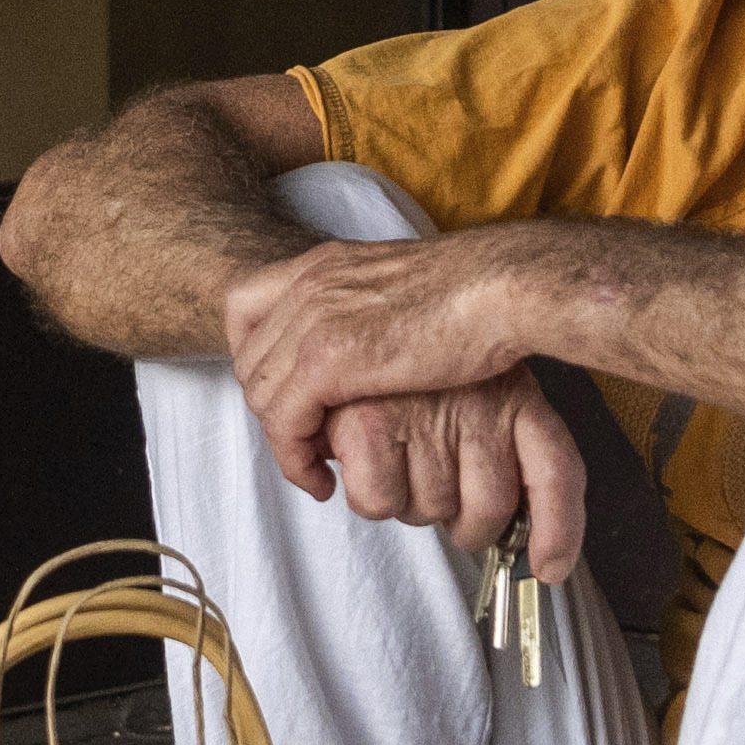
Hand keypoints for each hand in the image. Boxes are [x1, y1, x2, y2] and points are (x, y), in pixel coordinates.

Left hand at [216, 233, 584, 584]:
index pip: (242, 305)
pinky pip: (284, 423)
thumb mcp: (402, 289)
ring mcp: (314, 321)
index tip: (289, 395)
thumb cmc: (478, 292)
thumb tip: (367, 348)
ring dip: (285, 441)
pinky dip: (296, 460)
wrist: (501, 286)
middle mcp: (308, 286)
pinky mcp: (328, 360)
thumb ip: (369, 310)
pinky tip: (323, 480)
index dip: (253, 356)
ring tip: (318, 468)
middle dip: (273, 409)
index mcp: (322, 263)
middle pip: (249, 360)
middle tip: (310, 443)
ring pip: (261, 395)